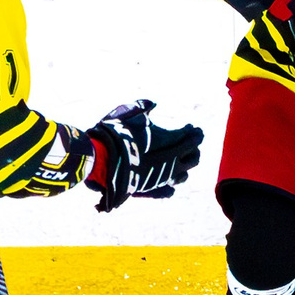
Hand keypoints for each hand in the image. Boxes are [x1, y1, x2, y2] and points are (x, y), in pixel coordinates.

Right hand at [85, 100, 204, 211]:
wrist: (101, 160)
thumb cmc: (115, 134)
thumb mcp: (128, 113)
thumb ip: (142, 107)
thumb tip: (152, 103)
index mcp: (170, 141)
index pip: (192, 137)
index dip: (193, 132)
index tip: (192, 127)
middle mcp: (172, 161)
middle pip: (194, 157)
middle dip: (194, 148)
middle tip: (191, 142)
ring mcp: (163, 178)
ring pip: (184, 176)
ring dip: (184, 166)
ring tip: (180, 160)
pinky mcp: (151, 190)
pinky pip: (169, 190)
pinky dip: (170, 185)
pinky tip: (167, 181)